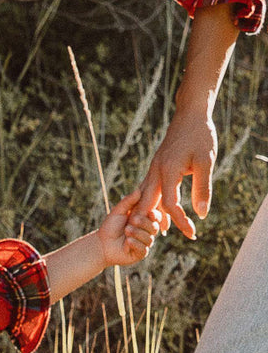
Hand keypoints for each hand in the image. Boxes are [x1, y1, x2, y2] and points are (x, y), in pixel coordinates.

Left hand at [98, 190, 159, 266]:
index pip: (156, 217)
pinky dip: (135, 244)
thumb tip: (139, 190)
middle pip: (154, 227)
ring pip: (149, 238)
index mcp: (144, 221)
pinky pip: (144, 249)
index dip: (155, 215)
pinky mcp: (140, 254)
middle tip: (132, 220)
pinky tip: (127, 241)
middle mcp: (146, 232)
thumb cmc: (110, 227)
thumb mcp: (118, 212)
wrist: (101, 244)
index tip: (150, 212)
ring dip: (138, 233)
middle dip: (144, 223)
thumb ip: (128, 201)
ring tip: (126, 231)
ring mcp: (144, 243)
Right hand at [136, 107, 216, 239]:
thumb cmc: (200, 135)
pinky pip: (149, 190)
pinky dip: (152, 203)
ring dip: (152, 215)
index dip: (181, 221)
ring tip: (162, 230)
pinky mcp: (156, 167)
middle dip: (156, 224)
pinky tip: (160, 212)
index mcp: (167, 171)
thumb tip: (201, 214)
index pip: (171, 205)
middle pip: (149, 205)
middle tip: (165, 238)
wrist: (189, 114)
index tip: (192, 233)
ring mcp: (153, 169)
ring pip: (146, 199)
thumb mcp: (206, 161)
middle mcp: (155, 172)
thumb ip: (203, 188)